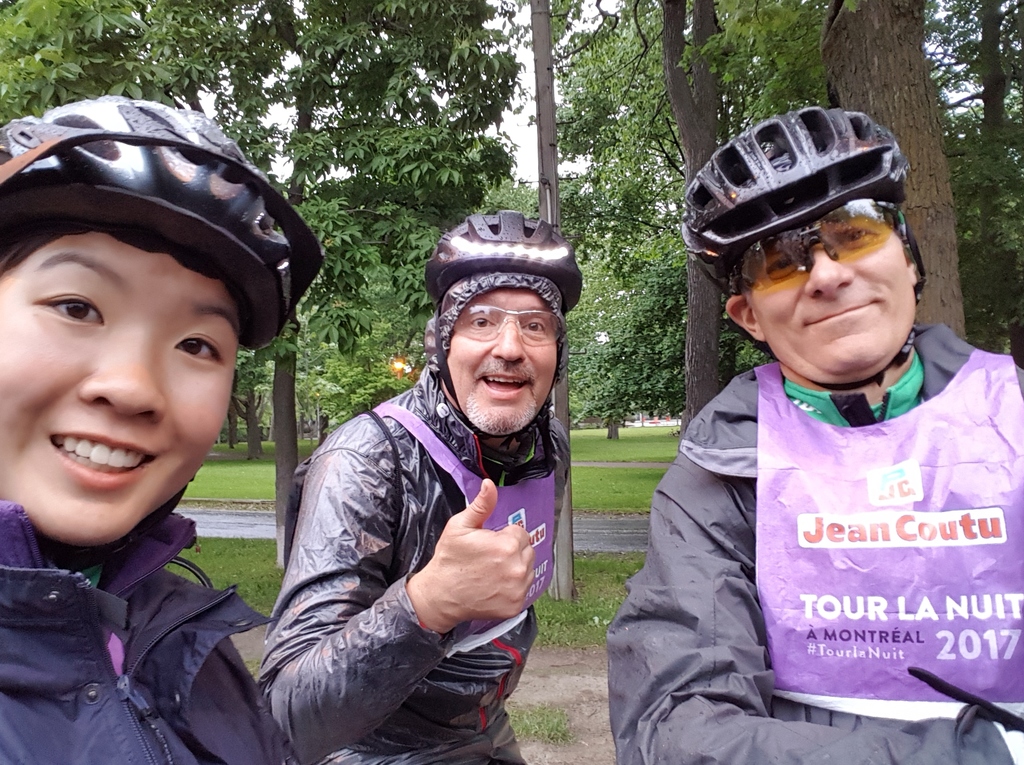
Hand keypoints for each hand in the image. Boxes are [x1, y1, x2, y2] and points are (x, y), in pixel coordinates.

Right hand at [406, 479, 534, 633]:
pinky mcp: (515, 605)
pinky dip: (513, 587)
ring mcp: (518, 589)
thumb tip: (489, 485)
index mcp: (507, 545)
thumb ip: (481, 505)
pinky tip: (495, 585)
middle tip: (490, 557)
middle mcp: (517, 568)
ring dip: (515, 568)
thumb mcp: (460, 527)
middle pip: (526, 550)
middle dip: (511, 551)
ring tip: (493, 571)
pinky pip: (523, 589)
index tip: (489, 543)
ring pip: (527, 569)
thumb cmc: (449, 560)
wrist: (440, 596)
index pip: (520, 532)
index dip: (503, 535)